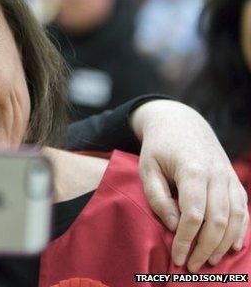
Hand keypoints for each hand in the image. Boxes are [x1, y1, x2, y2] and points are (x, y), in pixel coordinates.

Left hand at [131, 100, 247, 272]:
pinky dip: (240, 230)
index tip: (177, 257)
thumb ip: (158, 198)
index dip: (187, 240)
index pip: (194, 214)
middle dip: (205, 248)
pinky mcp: (234, 180)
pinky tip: (232, 247)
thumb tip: (176, 227)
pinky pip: (243, 209)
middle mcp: (216, 174)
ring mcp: (229, 176)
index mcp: (192, 170)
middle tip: (192, 267)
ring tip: (209, 261)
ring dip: (223, 244)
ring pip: (235, 217)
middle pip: (218, 220)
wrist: (180, 122)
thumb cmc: (158, 148)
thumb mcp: (147, 169)